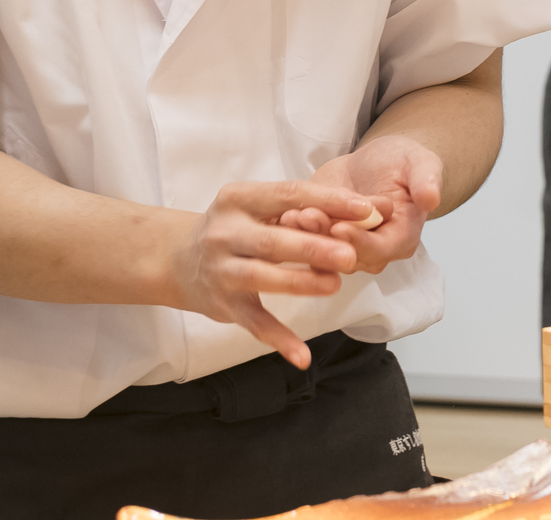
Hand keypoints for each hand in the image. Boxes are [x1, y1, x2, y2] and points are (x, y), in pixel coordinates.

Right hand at [167, 180, 376, 369]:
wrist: (178, 261)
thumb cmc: (236, 228)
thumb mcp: (259, 208)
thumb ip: (307, 209)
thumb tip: (372, 209)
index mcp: (239, 198)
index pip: (289, 194)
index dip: (328, 201)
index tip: (365, 209)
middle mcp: (226, 232)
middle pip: (274, 239)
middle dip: (313, 246)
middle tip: (350, 254)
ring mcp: (222, 269)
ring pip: (263, 276)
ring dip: (300, 282)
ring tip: (334, 284)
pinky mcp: (223, 305)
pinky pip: (254, 323)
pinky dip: (278, 339)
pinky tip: (302, 356)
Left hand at [276, 136, 441, 274]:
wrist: (378, 161)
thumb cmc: (403, 163)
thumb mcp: (420, 163)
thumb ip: (426, 180)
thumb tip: (432, 198)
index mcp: (400, 239)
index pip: (379, 249)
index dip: (359, 241)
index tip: (340, 226)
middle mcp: (372, 251)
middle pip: (347, 254)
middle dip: (325, 238)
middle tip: (306, 217)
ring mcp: (345, 246)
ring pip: (323, 251)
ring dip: (306, 235)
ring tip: (290, 215)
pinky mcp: (323, 237)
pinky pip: (308, 240)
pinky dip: (294, 230)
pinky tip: (282, 215)